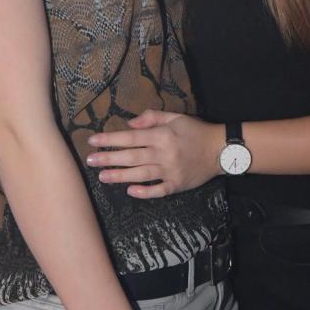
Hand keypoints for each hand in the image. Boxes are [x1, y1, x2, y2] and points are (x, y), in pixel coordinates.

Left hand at [87, 110, 224, 198]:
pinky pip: (159, 191)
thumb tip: (130, 123)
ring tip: (102, 176)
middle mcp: (164, 153)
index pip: (131, 137)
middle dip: (109, 158)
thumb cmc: (195, 130)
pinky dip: (144, 192)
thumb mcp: (176, 117)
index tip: (93, 141)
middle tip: (90, 161)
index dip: (111, 139)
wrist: (220, 149)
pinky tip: (130, 191)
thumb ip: (152, 118)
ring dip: (120, 176)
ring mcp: (170, 171)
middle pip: (132, 157)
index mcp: (162, 135)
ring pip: (141, 174)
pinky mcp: (177, 185)